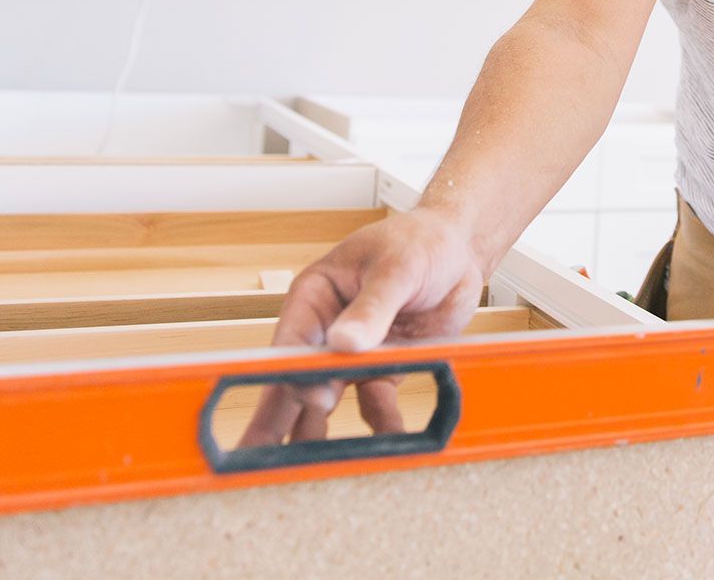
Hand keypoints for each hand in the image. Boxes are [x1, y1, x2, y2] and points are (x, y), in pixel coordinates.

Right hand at [236, 207, 485, 447]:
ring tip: (304, 470)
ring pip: (328, 399)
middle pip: (295, 378)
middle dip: (277, 416)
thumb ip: (373, 307)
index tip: (307, 398)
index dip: (293, 370)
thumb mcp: (397, 268)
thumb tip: (344, 343)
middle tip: (255, 457)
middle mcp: (325, 330)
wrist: (458, 252)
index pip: (292, 339)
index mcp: (314, 297)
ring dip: (318, 432)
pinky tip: (386, 443)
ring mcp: (352, 354)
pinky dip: (380, 424)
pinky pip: (375, 402)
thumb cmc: (419, 242)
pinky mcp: (383, 369)